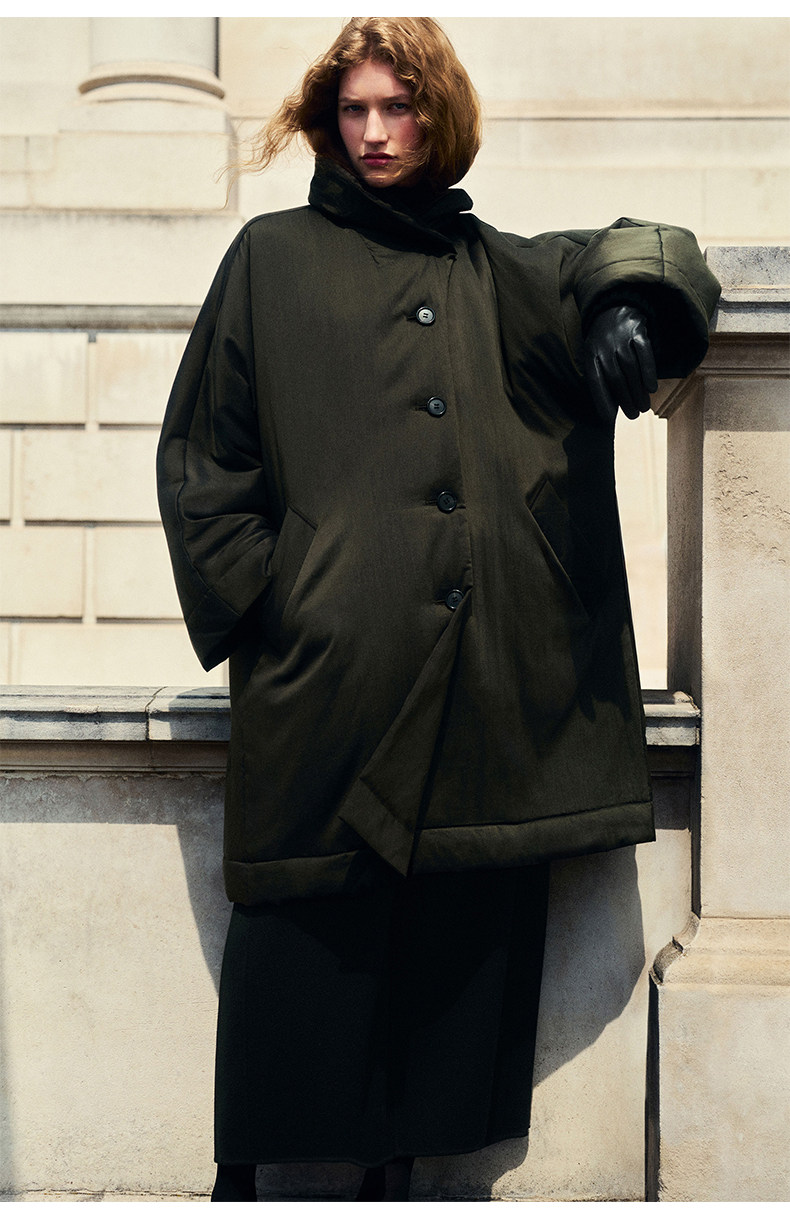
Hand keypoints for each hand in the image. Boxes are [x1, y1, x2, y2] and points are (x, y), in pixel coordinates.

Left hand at [583, 304, 657, 423]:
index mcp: (591, 355)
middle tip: (633, 416)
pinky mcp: (637, 330)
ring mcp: (621, 337)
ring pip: (630, 368)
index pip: (595, 381)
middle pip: (615, 378)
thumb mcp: (595, 357)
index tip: (608, 419)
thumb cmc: (605, 343)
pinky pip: (644, 353)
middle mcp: (604, 346)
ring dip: (638, 391)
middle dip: (625, 400)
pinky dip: (648, 371)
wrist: (614, 307)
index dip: (602, 400)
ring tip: (644, 407)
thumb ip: (601, 380)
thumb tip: (609, 413)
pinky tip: (652, 388)